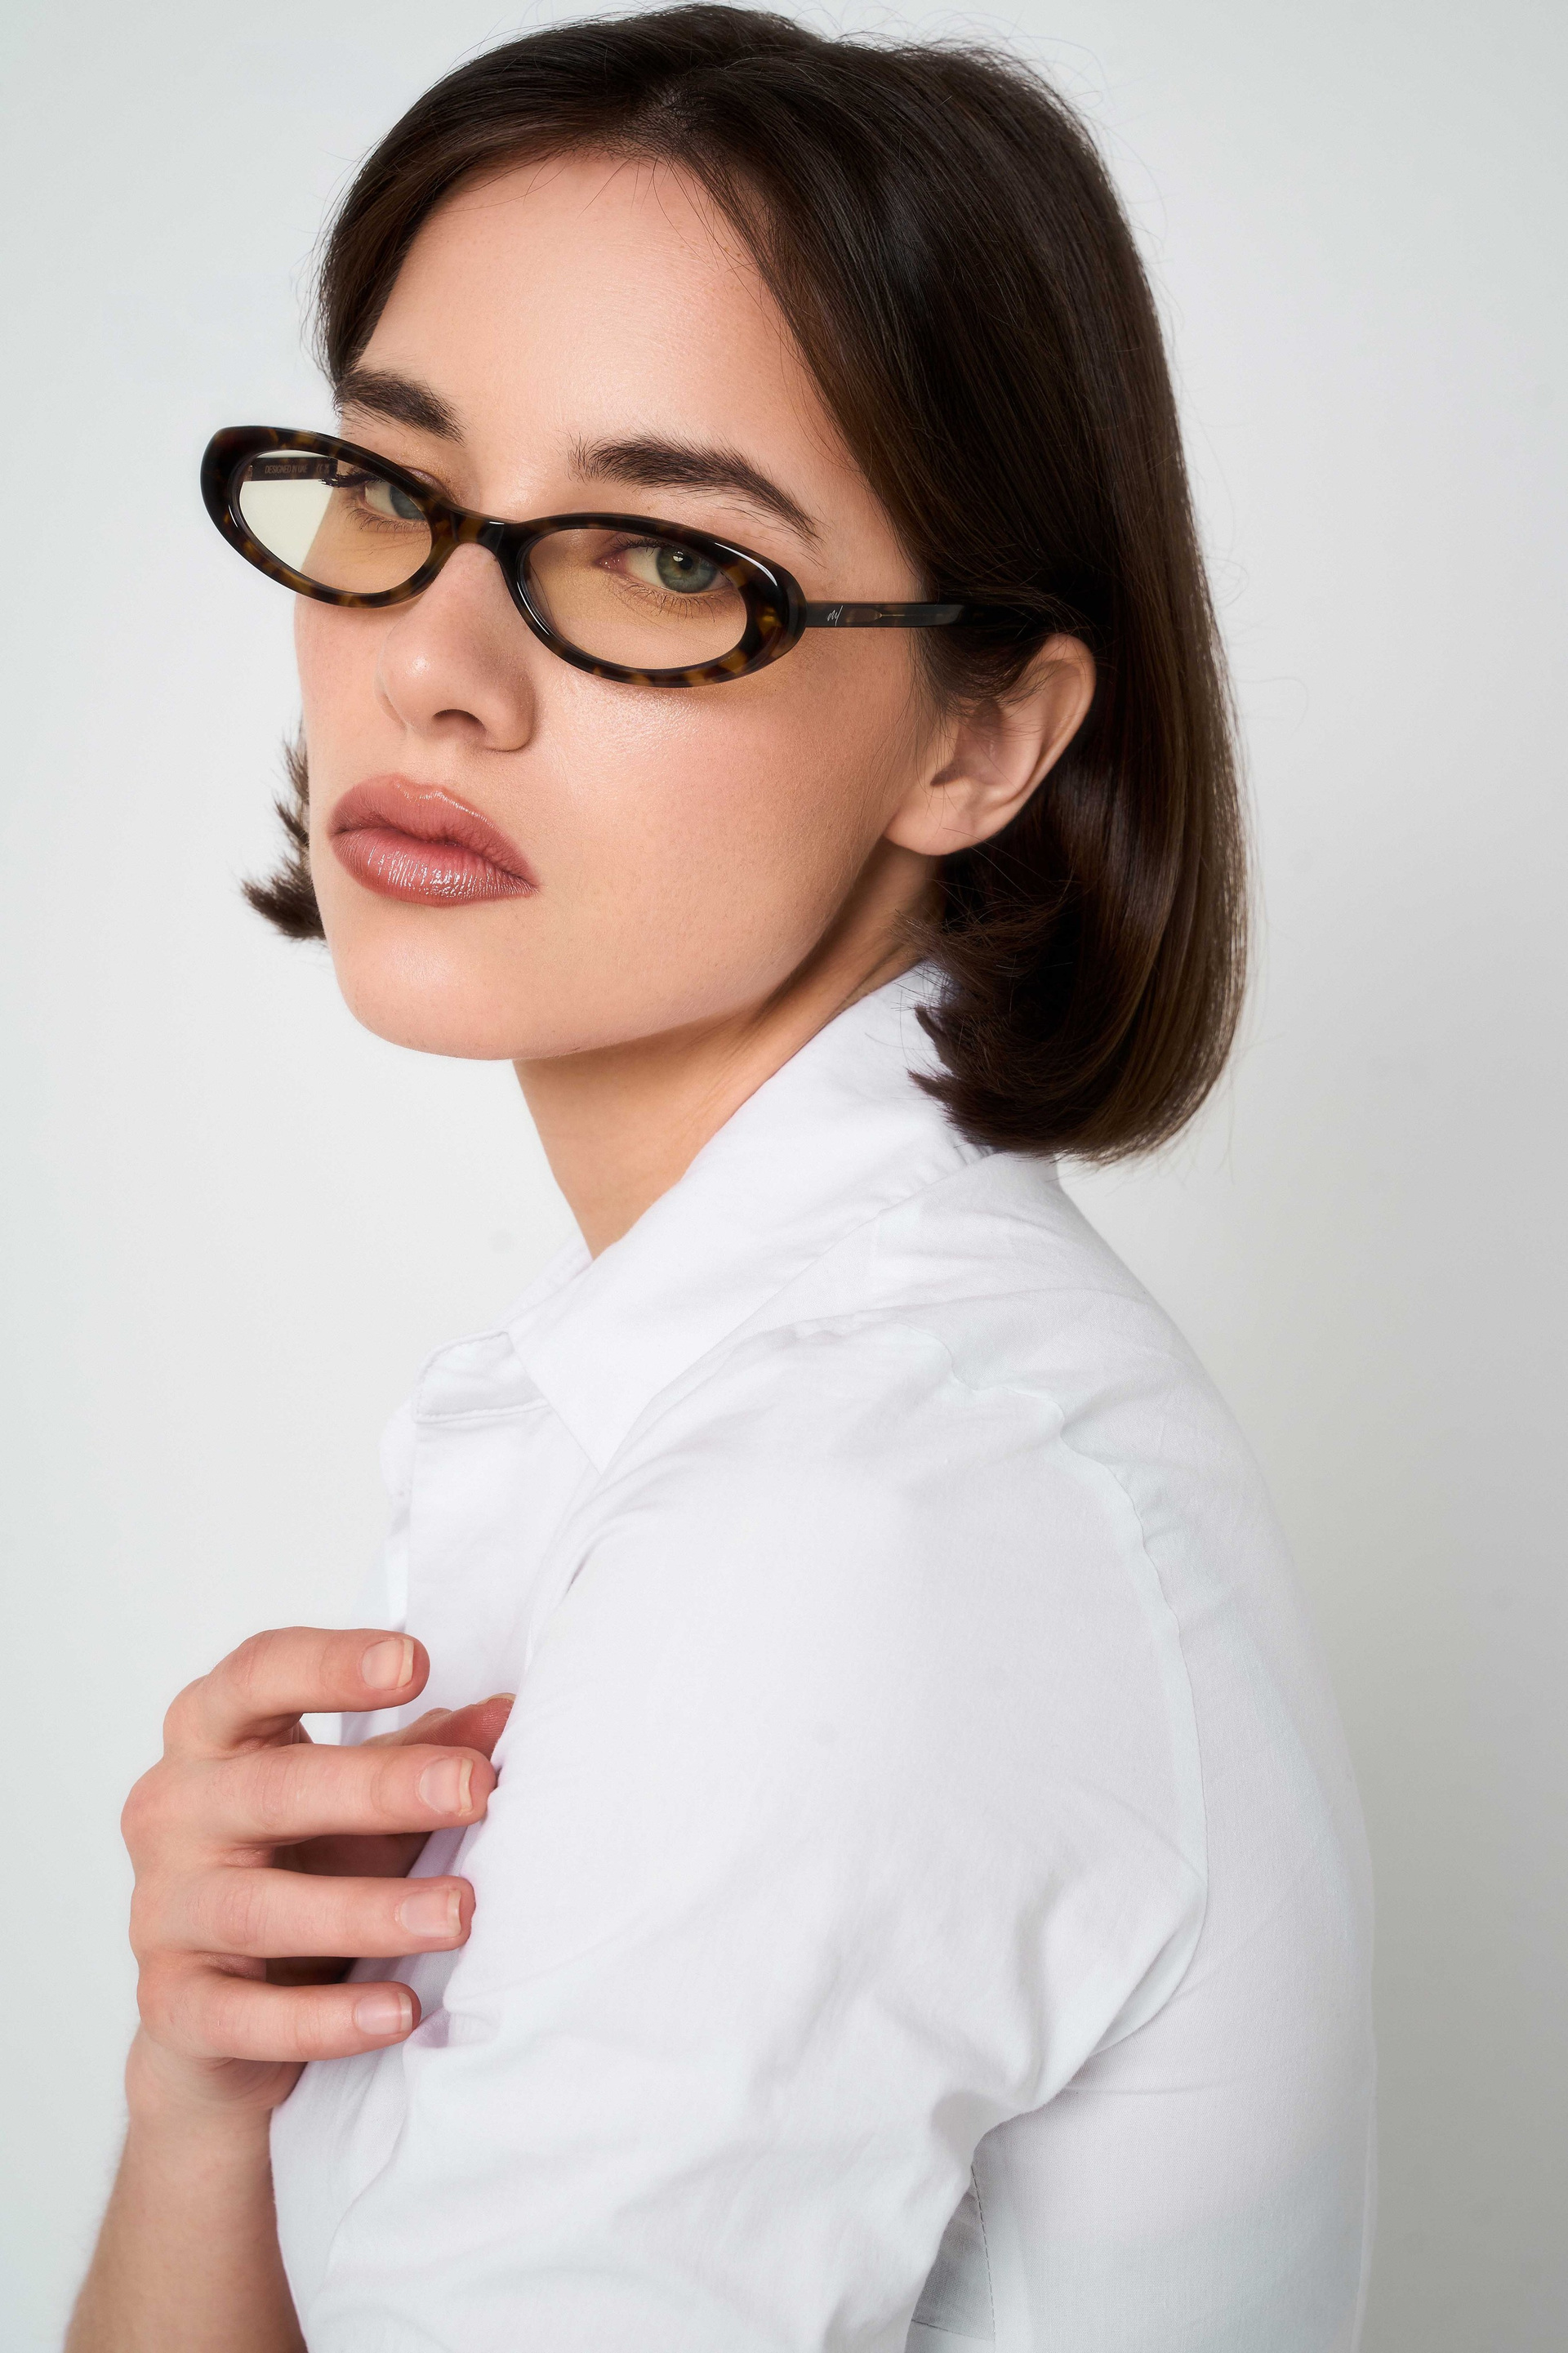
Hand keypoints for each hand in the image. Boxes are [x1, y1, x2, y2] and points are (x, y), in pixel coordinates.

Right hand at [120, 1627, 511, 2126]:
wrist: (219, 2014)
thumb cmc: (301, 1867)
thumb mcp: (363, 1802)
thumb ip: (423, 1753)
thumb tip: (505, 1711)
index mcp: (213, 1735)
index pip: (256, 1675)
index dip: (330, 1664)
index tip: (414, 1662)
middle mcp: (174, 1810)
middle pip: (269, 1789)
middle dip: (378, 1788)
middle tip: (473, 1789)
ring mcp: (162, 1911)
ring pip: (258, 1909)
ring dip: (367, 1911)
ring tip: (458, 1914)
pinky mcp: (172, 2007)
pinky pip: (242, 2016)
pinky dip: (325, 2019)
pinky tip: (399, 2012)